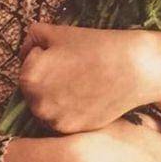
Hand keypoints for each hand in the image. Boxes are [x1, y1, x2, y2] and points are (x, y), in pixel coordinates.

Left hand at [18, 23, 160, 132]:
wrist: (133, 68)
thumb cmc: (97, 46)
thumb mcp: (59, 31)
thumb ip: (33, 38)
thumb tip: (26, 51)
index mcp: (30, 76)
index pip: (27, 65)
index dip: (46, 55)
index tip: (66, 53)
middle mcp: (37, 102)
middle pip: (34, 88)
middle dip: (48, 78)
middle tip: (74, 68)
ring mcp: (55, 119)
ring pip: (46, 106)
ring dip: (56, 96)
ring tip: (81, 82)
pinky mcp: (72, 129)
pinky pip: (62, 118)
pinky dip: (70, 109)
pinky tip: (87, 95)